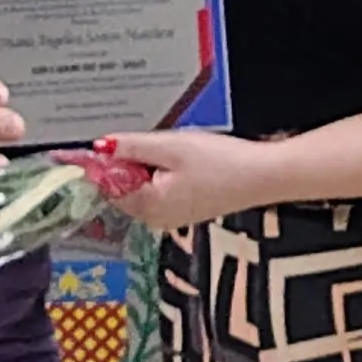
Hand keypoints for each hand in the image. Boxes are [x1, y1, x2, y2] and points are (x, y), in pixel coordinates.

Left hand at [109, 127, 278, 230]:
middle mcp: (154, 219)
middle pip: (124, 187)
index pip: (108, 185)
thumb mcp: (169, 146)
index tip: (122, 142)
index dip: (109, 161)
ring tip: (177, 151)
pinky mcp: (186, 210)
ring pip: (143, 186)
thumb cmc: (219, 161)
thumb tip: (98, 147)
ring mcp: (171, 217)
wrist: (263, 176)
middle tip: (159, 144)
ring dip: (150, 165)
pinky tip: (186, 161)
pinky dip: (165, 172)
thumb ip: (131, 147)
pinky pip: (161, 189)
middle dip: (132, 162)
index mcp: (146, 206)